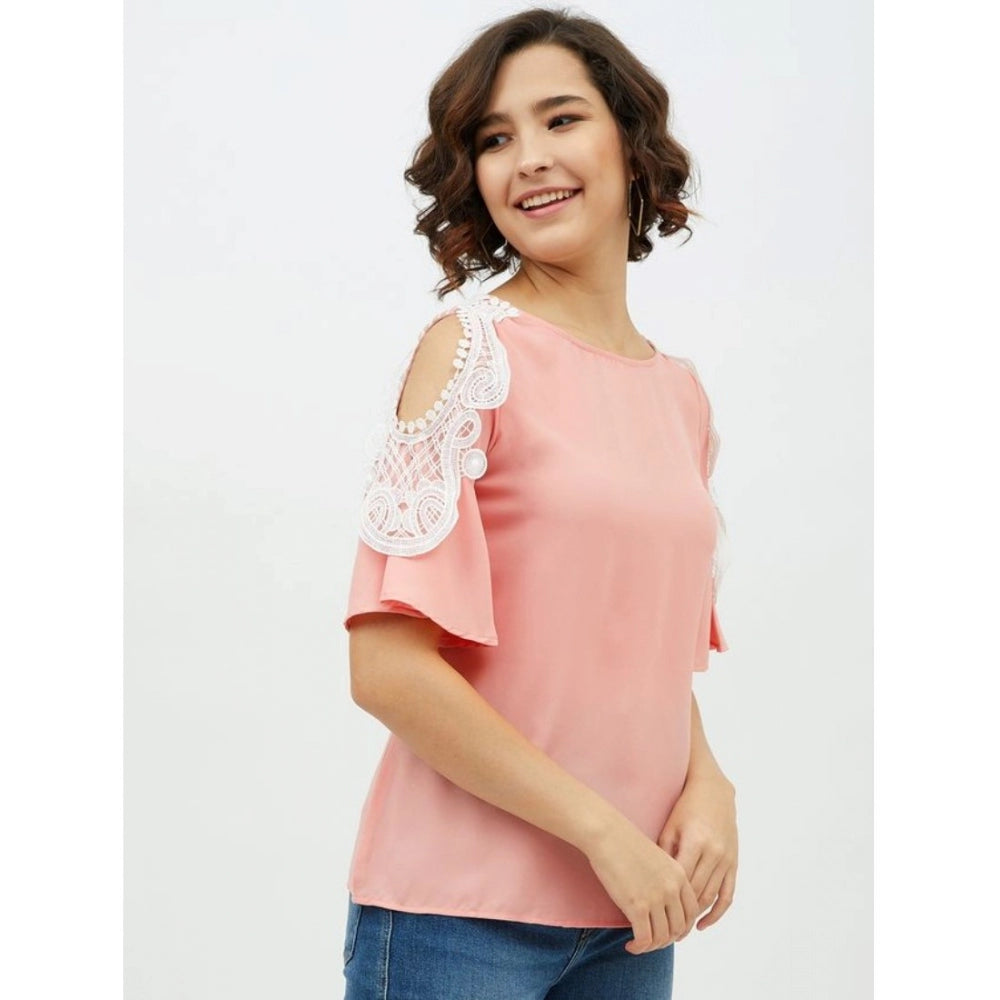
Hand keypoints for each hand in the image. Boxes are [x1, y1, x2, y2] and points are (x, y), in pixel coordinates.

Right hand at [585, 814, 700, 953]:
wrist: (607, 834)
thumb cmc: (625, 842)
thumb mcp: (656, 858)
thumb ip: (665, 878)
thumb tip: (662, 903)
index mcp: (679, 874)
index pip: (692, 911)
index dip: (683, 927)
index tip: (671, 932)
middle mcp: (672, 888)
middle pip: (679, 927)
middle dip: (667, 939)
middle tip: (653, 941)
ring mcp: (656, 898)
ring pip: (663, 937)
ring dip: (652, 947)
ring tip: (640, 945)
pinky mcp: (638, 907)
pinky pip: (645, 939)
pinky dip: (639, 948)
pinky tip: (630, 946)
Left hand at [657, 773, 737, 933]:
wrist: (714, 791)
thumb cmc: (685, 808)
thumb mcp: (670, 826)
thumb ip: (664, 853)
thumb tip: (652, 883)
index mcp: (696, 842)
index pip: (680, 880)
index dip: (668, 899)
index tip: (652, 913)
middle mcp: (714, 852)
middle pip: (696, 893)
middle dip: (680, 913)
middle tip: (663, 930)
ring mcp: (727, 859)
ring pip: (711, 896)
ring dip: (696, 916)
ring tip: (679, 930)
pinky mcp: (734, 863)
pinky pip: (728, 895)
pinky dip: (717, 913)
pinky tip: (703, 925)